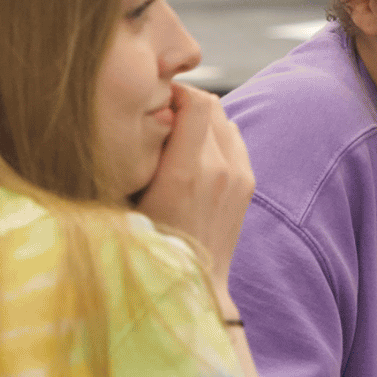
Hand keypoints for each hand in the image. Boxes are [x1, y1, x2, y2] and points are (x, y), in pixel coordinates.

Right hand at [136, 83, 255, 302]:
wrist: (192, 285)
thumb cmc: (147, 244)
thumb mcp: (128, 201)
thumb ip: (136, 157)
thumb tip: (134, 115)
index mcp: (186, 172)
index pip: (197, 101)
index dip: (174, 92)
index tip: (152, 104)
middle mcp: (219, 170)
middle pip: (211, 104)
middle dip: (184, 103)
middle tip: (159, 116)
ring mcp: (239, 177)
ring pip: (224, 119)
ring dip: (201, 118)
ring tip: (176, 135)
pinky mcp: (248, 184)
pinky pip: (234, 138)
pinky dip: (216, 136)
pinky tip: (194, 152)